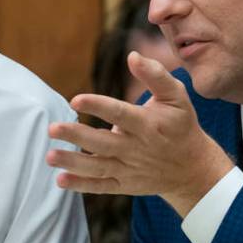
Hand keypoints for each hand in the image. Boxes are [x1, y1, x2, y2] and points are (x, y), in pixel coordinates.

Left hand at [46, 51, 233, 216]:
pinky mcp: (126, 184)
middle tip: (52, 128)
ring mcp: (130, 169)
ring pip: (98, 167)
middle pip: (103, 142)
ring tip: (49, 156)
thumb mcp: (177, 97)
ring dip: (73, 162)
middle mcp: (137, 148)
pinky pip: (101, 186)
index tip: (75, 99)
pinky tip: (60, 180)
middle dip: (76, 135)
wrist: (193, 169)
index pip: (120, 114)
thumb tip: (133, 55)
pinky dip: (81, 185)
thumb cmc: (180, 125)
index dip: (98, 106)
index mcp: (148, 124)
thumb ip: (155, 75)